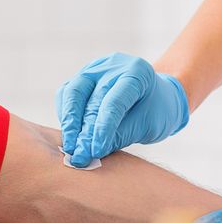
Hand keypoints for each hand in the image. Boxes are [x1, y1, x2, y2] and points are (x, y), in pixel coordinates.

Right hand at [56, 53, 189, 167]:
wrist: (155, 97)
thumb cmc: (155, 111)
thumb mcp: (147, 125)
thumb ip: (120, 136)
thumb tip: (89, 151)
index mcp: (136, 72)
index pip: (114, 103)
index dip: (103, 129)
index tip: (95, 152)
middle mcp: (112, 66)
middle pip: (91, 99)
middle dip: (84, 131)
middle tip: (79, 156)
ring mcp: (94, 69)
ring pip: (72, 93)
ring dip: (69, 123)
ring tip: (70, 147)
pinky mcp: (81, 77)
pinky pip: (66, 95)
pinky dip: (66, 116)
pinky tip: (69, 135)